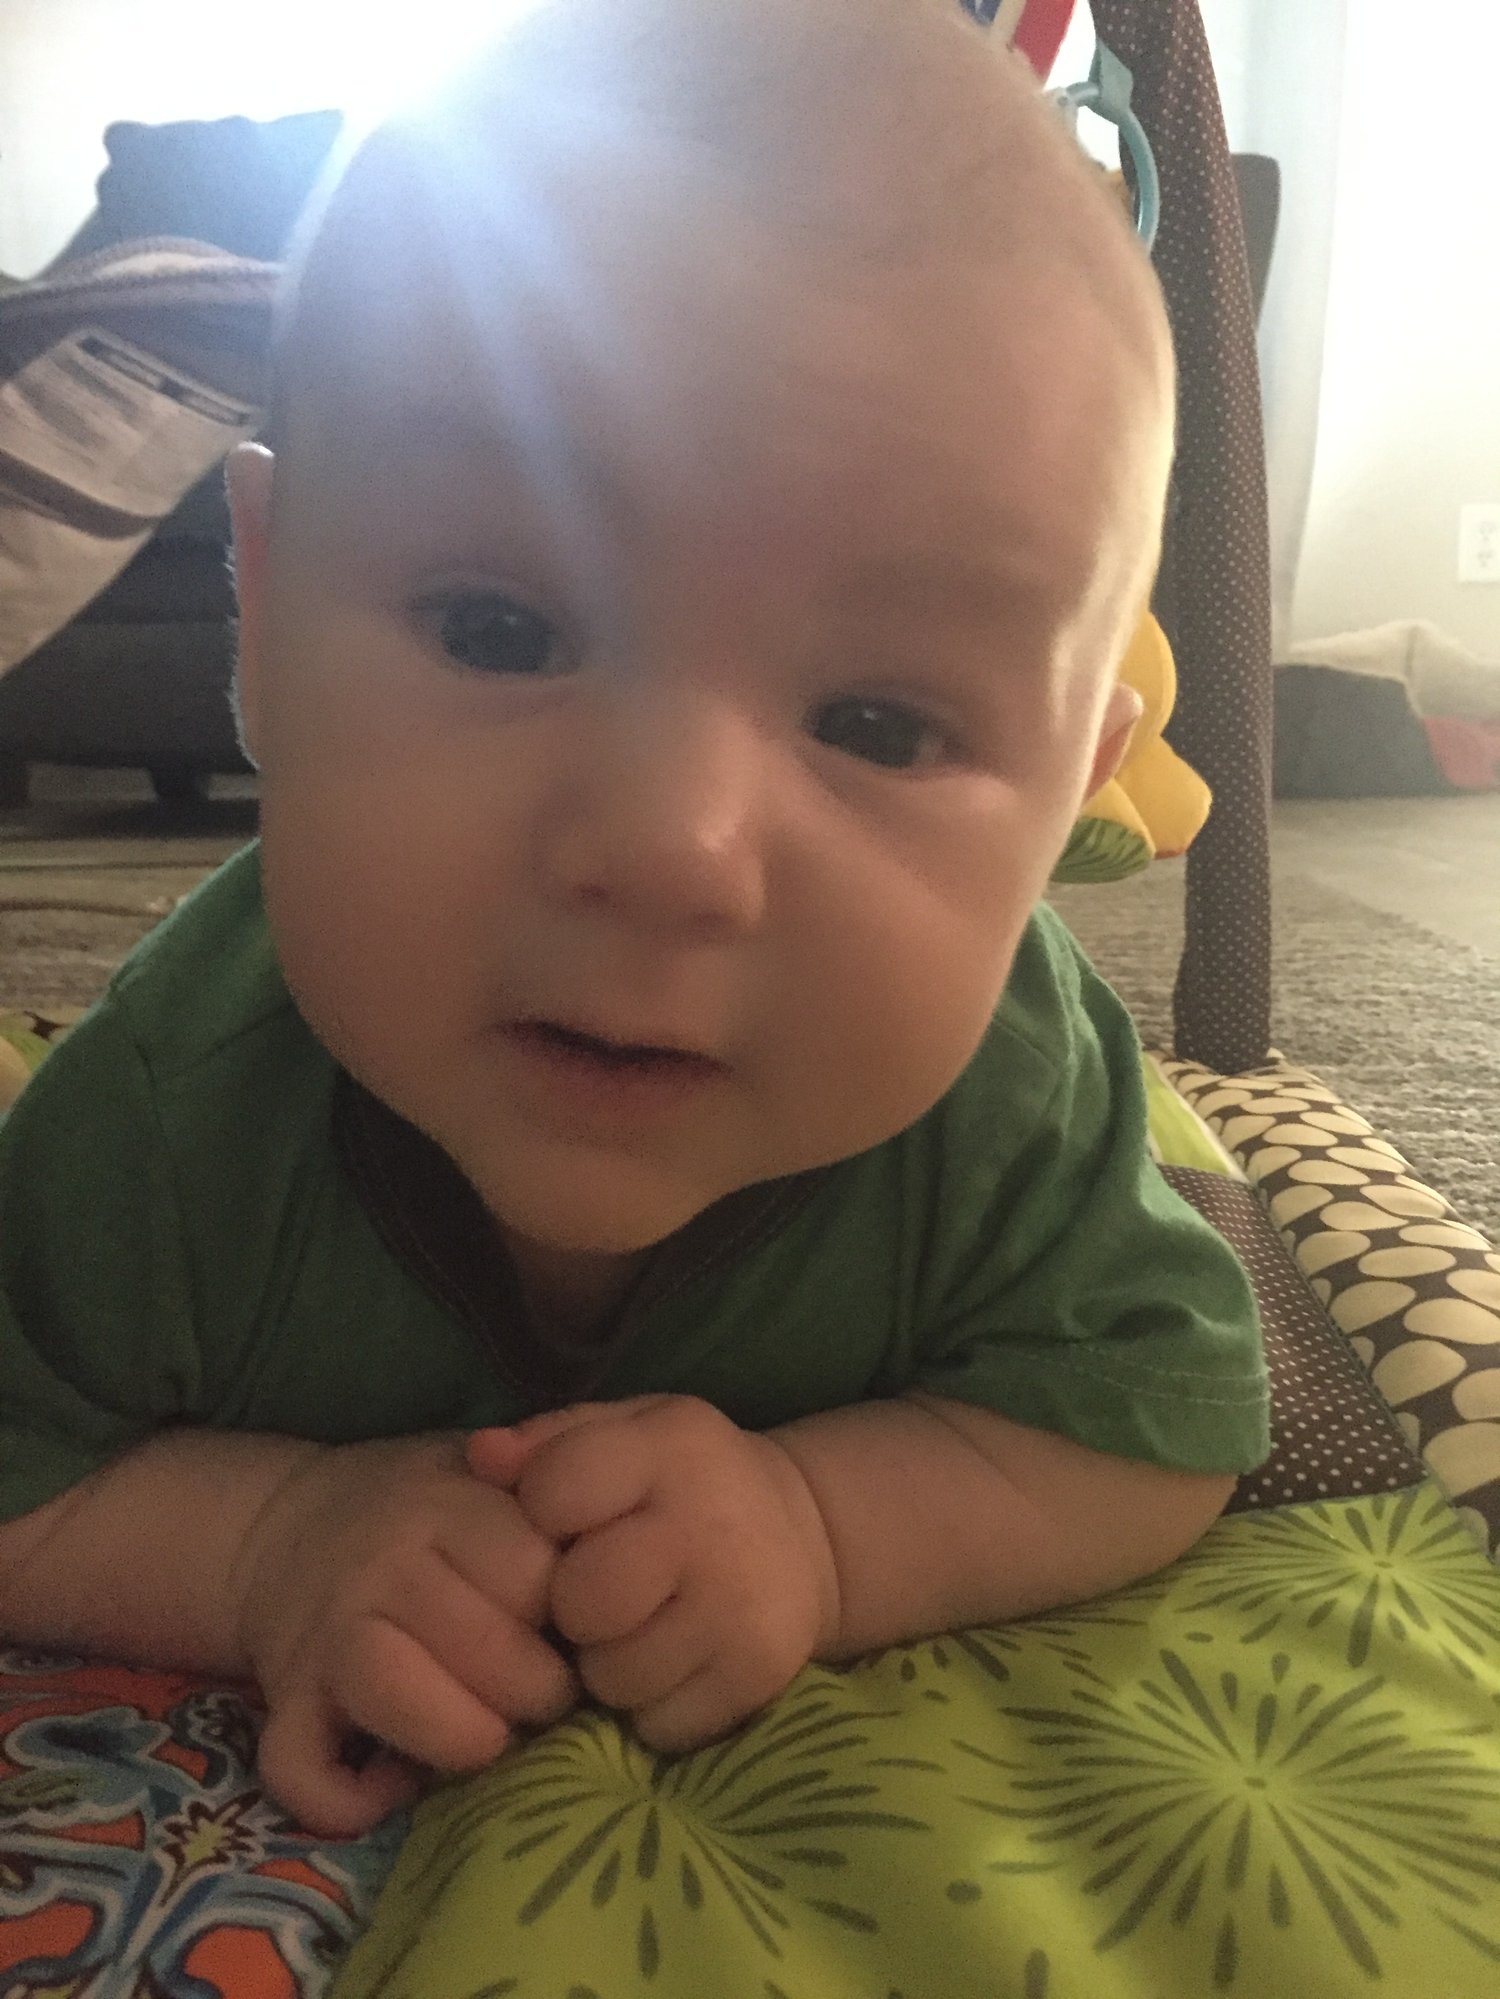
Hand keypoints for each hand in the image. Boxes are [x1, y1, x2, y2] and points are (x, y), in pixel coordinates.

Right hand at [236, 1434, 577, 1836]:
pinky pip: (298, 1764)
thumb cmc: (419, 1506)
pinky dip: (347, 1797)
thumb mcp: (480, 1469)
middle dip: (537, 1689)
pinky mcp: (286, 1700)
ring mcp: (326, 1635)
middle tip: (551, 1695)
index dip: (575, 1610)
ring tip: (489, 1740)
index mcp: (443, 1507)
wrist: (287, 1524)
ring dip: (457, 1735)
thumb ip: (543, 1484)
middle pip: (477, 1641)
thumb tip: (614, 1530)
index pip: (530, 1572)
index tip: (584, 1625)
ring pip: (388, 1688)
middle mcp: (382, 1566)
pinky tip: (394, 1787)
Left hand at [467, 1395, 838, 1753]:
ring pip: (613, 1677)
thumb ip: (549, 1443)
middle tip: (600, 1595)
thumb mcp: (624, 1435)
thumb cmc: (680, 1482)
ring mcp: (741, 1604)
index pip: (555, 1489)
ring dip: (610, 1667)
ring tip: (639, 1629)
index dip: (541, 1514)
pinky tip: (677, 1662)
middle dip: (574, 1608)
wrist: (803, 1533)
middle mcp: (711, 1523)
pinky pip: (657, 1725)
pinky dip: (655, 1707)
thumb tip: (481, 1457)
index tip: (564, 1523)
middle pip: (582, 1600)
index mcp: (668, 1448)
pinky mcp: (759, 1674)